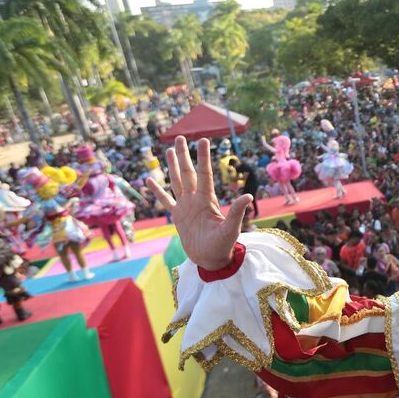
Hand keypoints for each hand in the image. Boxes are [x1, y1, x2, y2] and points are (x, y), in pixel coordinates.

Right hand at [146, 136, 253, 270]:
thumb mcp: (231, 229)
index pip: (204, 174)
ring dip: (172, 166)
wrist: (211, 260)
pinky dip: (158, 191)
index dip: (203, 158)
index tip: (202, 140)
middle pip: (188, 173)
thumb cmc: (223, 246)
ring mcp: (186, 207)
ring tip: (169, 150)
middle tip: (180, 137)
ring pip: (177, 182)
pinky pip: (165, 201)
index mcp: (208, 200)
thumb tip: (249, 196)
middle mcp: (196, 200)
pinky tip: (149, 180)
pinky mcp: (177, 217)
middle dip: (184, 156)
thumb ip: (237, 212)